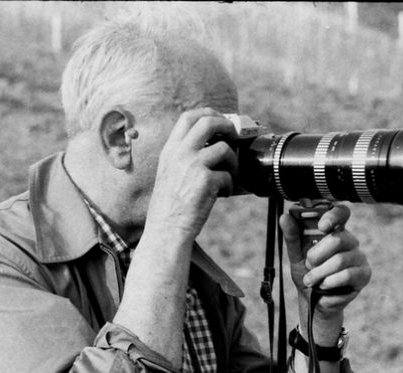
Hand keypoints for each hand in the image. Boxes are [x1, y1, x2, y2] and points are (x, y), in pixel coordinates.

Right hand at [144, 108, 237, 239]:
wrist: (166, 229)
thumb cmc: (170, 207)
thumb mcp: (169, 174)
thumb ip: (184, 158)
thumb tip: (212, 147)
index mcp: (170, 150)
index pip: (188, 118)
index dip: (208, 114)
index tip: (221, 120)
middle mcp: (180, 153)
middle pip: (208, 122)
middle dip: (227, 125)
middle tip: (236, 135)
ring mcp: (192, 165)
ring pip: (224, 148)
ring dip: (233, 162)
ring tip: (230, 176)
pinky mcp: (205, 181)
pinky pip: (228, 176)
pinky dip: (230, 186)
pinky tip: (222, 195)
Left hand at [280, 203, 371, 322]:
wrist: (313, 301)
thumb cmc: (308, 274)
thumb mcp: (296, 256)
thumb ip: (292, 237)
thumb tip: (284, 217)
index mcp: (335, 231)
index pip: (341, 213)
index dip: (333, 215)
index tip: (321, 226)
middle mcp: (350, 241)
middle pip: (338, 239)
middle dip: (317, 255)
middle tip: (308, 265)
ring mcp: (359, 257)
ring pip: (340, 260)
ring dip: (320, 273)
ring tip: (311, 280)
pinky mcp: (364, 274)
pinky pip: (347, 275)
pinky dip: (330, 282)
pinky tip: (324, 286)